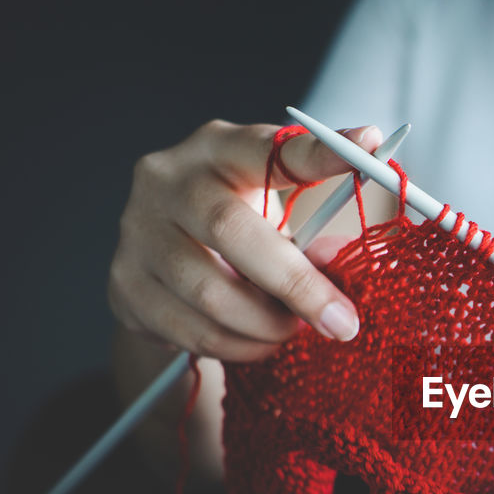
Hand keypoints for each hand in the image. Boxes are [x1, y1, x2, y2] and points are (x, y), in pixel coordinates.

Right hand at [109, 120, 382, 360]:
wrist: (166, 267)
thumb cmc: (241, 231)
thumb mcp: (276, 214)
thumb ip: (311, 231)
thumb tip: (343, 265)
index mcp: (218, 149)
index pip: (270, 146)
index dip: (319, 153)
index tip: (369, 147)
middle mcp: (168, 181)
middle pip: (232, 230)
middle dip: (297, 285)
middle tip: (342, 323)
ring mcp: (137, 232)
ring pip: (210, 294)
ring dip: (266, 325)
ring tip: (291, 330)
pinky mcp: (124, 285)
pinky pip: (191, 330)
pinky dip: (238, 346)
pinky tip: (257, 342)